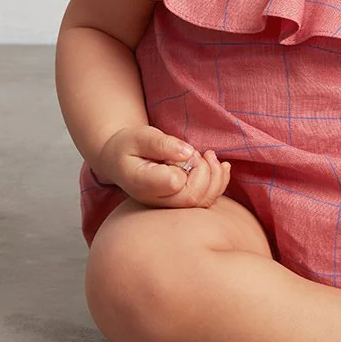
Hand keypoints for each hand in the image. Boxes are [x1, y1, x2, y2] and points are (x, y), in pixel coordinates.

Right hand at [94, 125, 230, 209]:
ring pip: (203, 202)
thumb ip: (161, 144)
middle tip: (198, 152)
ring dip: (217, 177)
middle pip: (193, 197)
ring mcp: (170, 204)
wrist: (120, 160)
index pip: (175, 184)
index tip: (187, 151)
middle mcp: (157, 200)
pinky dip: (220, 182)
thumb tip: (188, 153)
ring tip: (210, 156)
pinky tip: (220, 166)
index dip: (189, 167)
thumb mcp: (140, 136)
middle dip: (206, 171)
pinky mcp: (181, 202)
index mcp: (143, 184)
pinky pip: (207, 200)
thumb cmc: (129, 146)